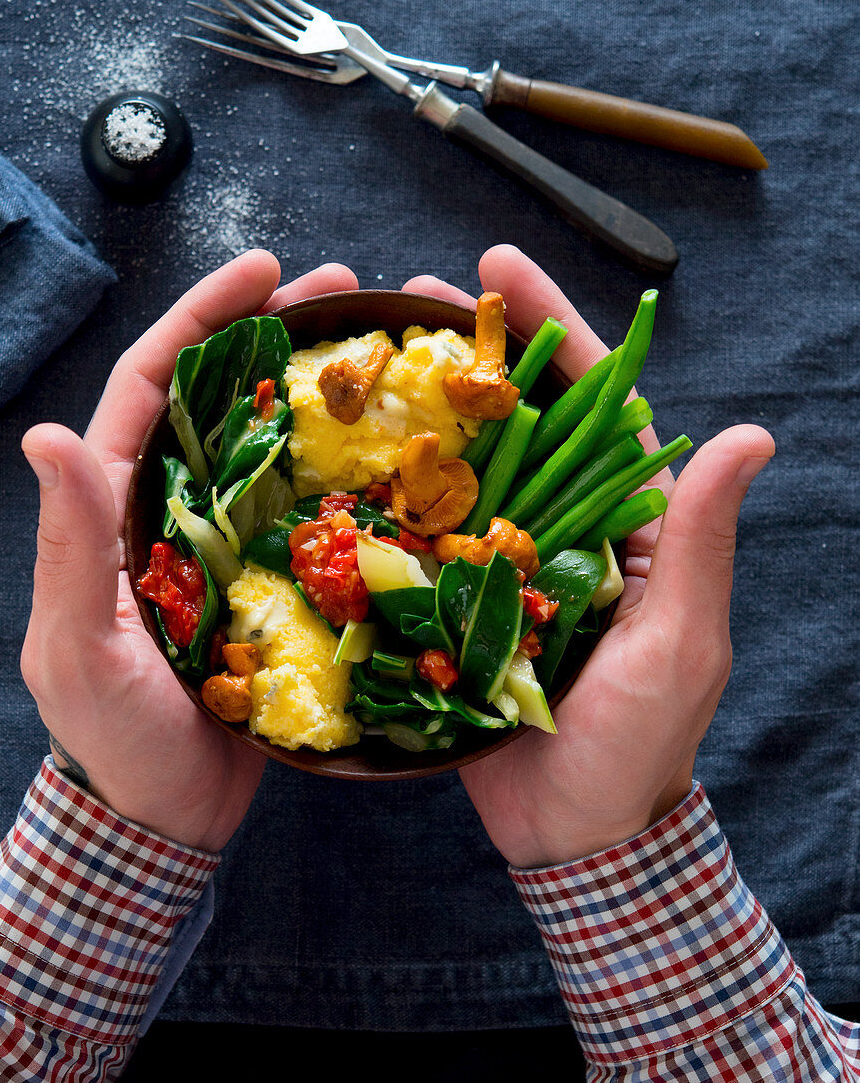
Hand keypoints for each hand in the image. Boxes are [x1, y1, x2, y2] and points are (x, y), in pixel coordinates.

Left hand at [20, 251, 358, 851]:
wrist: (162, 816)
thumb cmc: (112, 739)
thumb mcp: (80, 645)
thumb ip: (70, 546)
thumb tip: (45, 435)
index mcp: (114, 506)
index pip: (151, 383)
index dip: (202, 317)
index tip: (266, 272)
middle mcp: (169, 510)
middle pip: (219, 398)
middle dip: (274, 334)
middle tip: (346, 292)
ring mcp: (222, 545)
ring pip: (270, 447)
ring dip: (315, 394)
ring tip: (378, 351)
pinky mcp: (266, 584)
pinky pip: (305, 514)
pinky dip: (340, 474)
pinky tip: (390, 456)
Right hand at [405, 245, 774, 868]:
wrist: (574, 833)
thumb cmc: (638, 746)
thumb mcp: (678, 642)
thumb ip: (696, 542)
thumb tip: (752, 436)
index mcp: (625, 525)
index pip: (594, 405)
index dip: (550, 330)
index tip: (500, 267)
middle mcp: (562, 530)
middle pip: (518, 421)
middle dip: (470, 351)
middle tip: (412, 293)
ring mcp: (506, 564)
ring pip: (465, 470)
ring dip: (423, 411)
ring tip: (367, 357)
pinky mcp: (459, 604)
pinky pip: (426, 538)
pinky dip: (392, 496)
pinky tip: (348, 461)